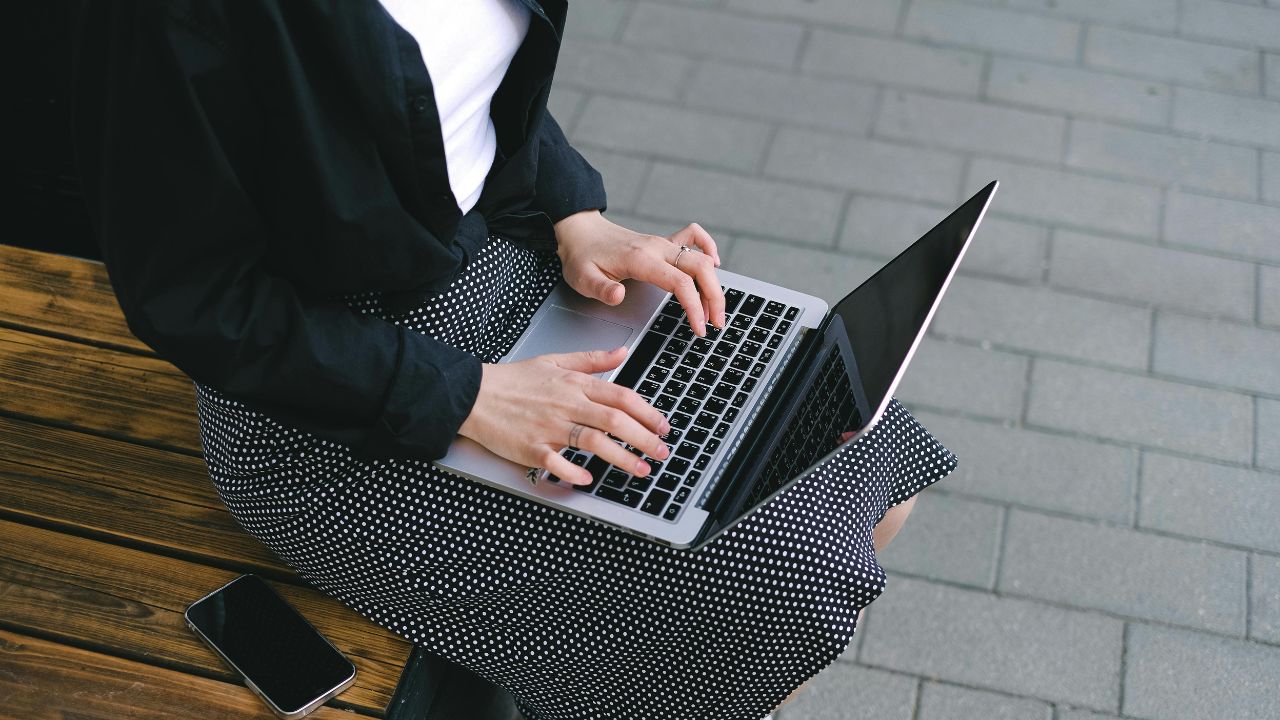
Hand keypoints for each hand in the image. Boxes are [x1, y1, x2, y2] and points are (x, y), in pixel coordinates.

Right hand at [458, 347, 672, 485]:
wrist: (473, 394)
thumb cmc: (513, 381)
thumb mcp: (555, 361)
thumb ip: (592, 360)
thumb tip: (622, 352)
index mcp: (574, 384)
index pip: (621, 397)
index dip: (647, 413)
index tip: (663, 426)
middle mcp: (566, 405)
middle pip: (614, 421)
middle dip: (644, 439)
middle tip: (662, 452)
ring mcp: (549, 427)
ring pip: (594, 442)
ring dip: (622, 458)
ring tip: (641, 470)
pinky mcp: (530, 447)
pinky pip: (556, 462)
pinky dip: (573, 471)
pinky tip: (588, 479)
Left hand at [554, 210, 725, 335]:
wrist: (581, 232)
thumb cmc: (582, 256)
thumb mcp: (583, 278)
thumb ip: (601, 289)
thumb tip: (619, 295)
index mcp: (641, 259)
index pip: (680, 282)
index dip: (694, 306)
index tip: (698, 328)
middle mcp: (657, 248)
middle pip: (700, 267)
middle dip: (714, 297)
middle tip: (717, 323)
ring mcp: (662, 243)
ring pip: (701, 258)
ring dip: (713, 283)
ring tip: (713, 310)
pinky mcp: (664, 243)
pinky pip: (694, 237)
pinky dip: (708, 249)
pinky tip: (715, 264)